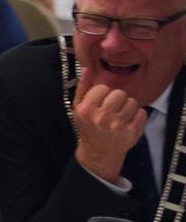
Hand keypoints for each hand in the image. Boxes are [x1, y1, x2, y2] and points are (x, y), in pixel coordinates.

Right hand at [73, 66, 147, 183]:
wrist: (99, 153)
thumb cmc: (89, 127)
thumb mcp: (79, 108)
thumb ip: (83, 88)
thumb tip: (86, 68)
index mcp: (86, 109)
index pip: (103, 88)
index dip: (103, 94)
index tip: (101, 103)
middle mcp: (101, 117)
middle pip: (119, 93)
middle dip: (117, 99)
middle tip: (112, 109)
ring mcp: (118, 125)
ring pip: (132, 102)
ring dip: (129, 107)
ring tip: (121, 116)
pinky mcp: (132, 132)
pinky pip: (142, 113)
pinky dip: (138, 117)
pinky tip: (129, 122)